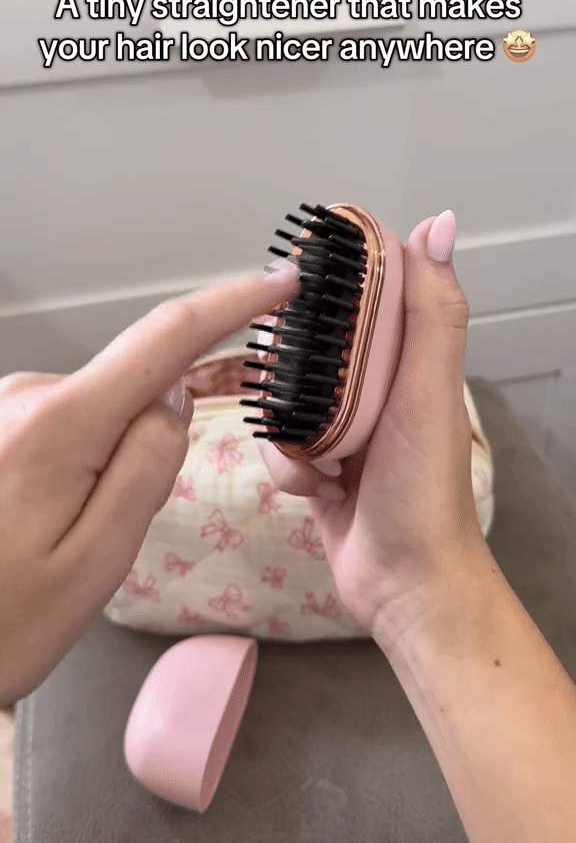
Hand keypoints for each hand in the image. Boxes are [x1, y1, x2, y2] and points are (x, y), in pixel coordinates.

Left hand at [0, 264, 298, 704]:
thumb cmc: (4, 621)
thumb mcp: (99, 560)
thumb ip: (149, 467)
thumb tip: (174, 396)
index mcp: (58, 425)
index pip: (166, 337)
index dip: (233, 304)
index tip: (281, 283)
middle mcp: (26, 394)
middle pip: (137, 387)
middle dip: (152, 440)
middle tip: (110, 529)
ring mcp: (5, 403)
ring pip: (103, 411)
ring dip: (109, 459)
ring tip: (64, 534)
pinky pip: (70, 422)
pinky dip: (82, 460)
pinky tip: (44, 516)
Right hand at [259, 213, 489, 649]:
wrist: (405, 584)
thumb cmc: (424, 491)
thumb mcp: (428, 391)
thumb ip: (432, 311)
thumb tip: (437, 224)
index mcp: (407, 360)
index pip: (365, 296)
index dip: (330, 284)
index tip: (297, 285)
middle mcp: (376, 389)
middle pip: (311, 347)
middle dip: (293, 373)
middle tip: (298, 394)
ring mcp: (345, 429)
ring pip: (284, 398)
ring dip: (290, 434)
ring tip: (321, 464)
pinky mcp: (318, 466)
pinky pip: (278, 446)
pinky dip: (287, 468)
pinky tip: (316, 491)